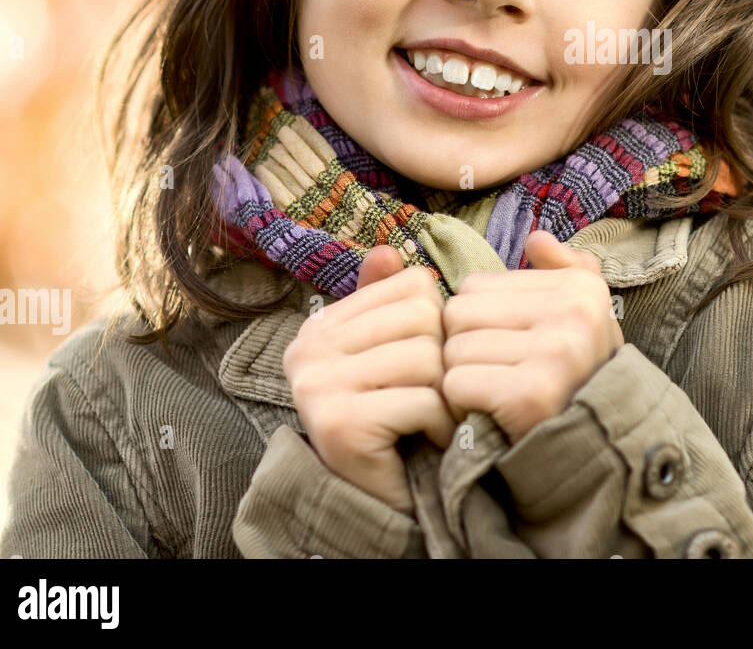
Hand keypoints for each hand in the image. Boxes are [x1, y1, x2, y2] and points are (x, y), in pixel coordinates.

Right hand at [282, 245, 457, 512]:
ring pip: (426, 358)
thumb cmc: (395, 422)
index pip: (412, 285)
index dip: (437, 327)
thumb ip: (389, 302)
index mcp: (321, 325)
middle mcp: (307, 350)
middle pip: (423, 319)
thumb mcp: (392, 355)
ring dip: (445, 397)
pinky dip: (439, 425)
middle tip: (431, 398)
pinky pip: (423, 400)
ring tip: (430, 420)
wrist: (381, 501)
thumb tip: (387, 251)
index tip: (422, 367)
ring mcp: (317, 386)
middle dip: (444, 362)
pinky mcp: (339, 424)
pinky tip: (425, 441)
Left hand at [440, 230, 624, 444]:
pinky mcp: (531, 394)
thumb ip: (565, 272)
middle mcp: (574, 313)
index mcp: (580, 287)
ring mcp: (555, 353)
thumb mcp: (583, 320)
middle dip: (463, 348)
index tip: (508, 349)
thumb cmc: (574, 379)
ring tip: (492, 395)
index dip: (478, 322)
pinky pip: (456, 383)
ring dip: (461, 379)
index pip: (475, 285)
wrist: (594, 452)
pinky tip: (487, 413)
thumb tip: (536, 238)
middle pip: (458, 313)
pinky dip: (461, 405)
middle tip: (493, 376)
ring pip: (453, 350)